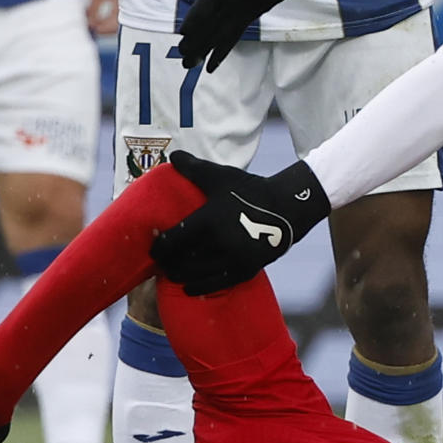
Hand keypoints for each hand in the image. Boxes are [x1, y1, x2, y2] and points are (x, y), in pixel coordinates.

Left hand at [149, 152, 330, 292]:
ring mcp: (233, 259)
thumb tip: (173, 154)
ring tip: (174, 273)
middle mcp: (219, 243)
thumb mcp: (221, 177)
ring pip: (196, 275)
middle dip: (168, 263)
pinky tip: (189, 288)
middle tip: (162, 262)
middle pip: (181, 261)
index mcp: (208, 220)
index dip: (158, 248)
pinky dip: (198, 287)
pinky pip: (215, 284)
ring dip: (181, 276)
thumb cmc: (250, 190)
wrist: (288, 206)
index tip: (153, 249)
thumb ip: (194, 168)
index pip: (172, 242)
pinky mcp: (245, 270)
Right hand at [176, 0, 335, 72]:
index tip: (184, 32)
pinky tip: (211, 65)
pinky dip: (221, 49)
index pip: (210, 1)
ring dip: (203, 48)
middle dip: (195, 38)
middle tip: (181, 56)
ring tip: (188, 65)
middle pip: (208, 20)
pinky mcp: (247, 15)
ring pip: (217, 31)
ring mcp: (237, 6)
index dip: (197, 16)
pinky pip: (231, 35)